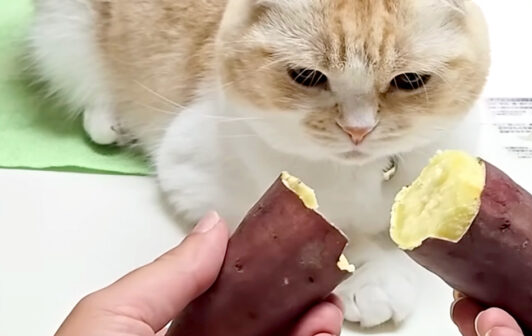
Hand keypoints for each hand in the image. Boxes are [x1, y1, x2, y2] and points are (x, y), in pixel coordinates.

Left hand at [55, 212, 343, 335]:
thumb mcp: (115, 316)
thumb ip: (168, 274)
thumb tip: (212, 228)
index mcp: (160, 334)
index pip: (216, 298)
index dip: (253, 273)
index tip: (281, 254)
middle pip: (256, 323)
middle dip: (293, 298)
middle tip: (315, 279)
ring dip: (308, 324)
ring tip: (325, 308)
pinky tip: (317, 331)